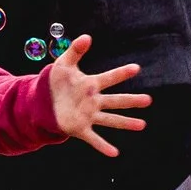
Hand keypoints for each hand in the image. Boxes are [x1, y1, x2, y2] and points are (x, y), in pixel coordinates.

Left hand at [45, 35, 150, 155]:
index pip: (109, 78)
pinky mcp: (80, 128)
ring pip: (110, 119)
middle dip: (131, 100)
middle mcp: (93, 101)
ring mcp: (88, 115)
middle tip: (148, 100)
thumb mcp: (63, 64)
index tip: (136, 68)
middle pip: (116, 101)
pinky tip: (114, 153)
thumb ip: (75, 50)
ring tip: (142, 125)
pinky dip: (103, 146)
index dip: (121, 73)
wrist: (42, 102)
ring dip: (126, 123)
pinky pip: (94, 138)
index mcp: (90, 84)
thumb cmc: (55, 82)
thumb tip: (87, 36)